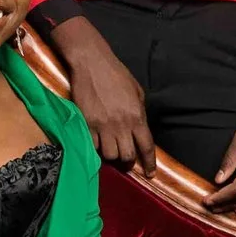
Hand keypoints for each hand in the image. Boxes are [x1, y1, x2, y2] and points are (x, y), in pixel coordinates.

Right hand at [50, 16, 154, 174]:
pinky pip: (92, 146)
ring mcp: (102, 125)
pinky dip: (95, 147)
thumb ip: (140, 112)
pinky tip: (95, 142)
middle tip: (125, 158)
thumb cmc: (116, 74)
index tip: (149, 173)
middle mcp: (121, 124)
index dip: (149, 163)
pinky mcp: (86, 124)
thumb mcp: (137, 92)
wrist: (91, 62)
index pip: (146, 147)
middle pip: (127, 156)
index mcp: (137, 116)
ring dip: (110, 154)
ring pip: (109, 154)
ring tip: (109, 147)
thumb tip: (139, 129)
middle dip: (127, 160)